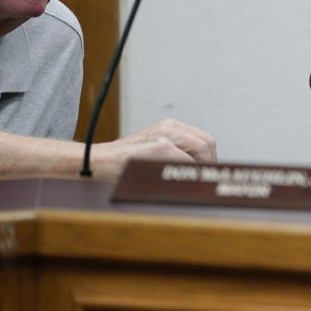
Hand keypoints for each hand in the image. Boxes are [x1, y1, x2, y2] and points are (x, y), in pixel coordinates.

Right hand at [94, 118, 217, 177]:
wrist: (98, 162)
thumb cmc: (125, 163)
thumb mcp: (154, 152)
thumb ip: (176, 154)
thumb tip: (202, 171)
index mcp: (170, 127)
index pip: (205, 140)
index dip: (211, 159)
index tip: (210, 174)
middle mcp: (170, 127)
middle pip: (207, 144)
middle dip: (211, 163)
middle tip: (206, 181)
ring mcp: (165, 135)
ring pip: (201, 150)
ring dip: (202, 168)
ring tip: (195, 183)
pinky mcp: (159, 147)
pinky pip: (186, 161)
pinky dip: (188, 173)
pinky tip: (181, 183)